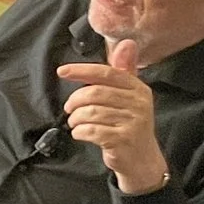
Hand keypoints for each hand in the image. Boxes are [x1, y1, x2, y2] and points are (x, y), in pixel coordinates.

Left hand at [57, 40, 170, 194]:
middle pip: (95, 93)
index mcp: (138, 88)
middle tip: (69, 109)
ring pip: (90, 112)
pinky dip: (79, 132)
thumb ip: (123, 72)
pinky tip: (81, 133)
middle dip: (75, 101)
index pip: (107, 73)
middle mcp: (139, 103)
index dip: (82, 71)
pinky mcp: (123, 140)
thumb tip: (127, 43)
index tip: (62, 71)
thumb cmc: (129, 124)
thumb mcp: (129, 97)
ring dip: (75, 119)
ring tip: (76, 123)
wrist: (142, 160)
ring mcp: (133, 122)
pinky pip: (91, 130)